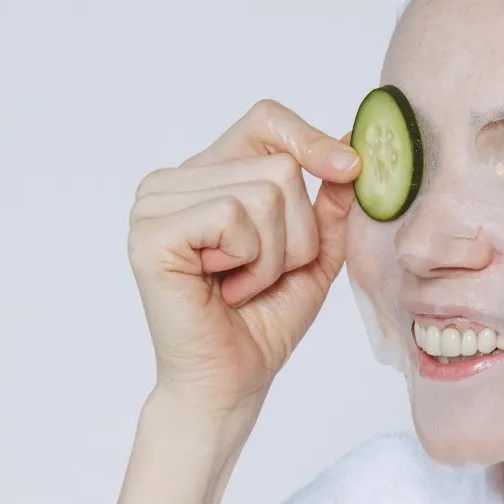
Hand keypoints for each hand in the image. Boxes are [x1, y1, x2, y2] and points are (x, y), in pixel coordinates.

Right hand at [129, 99, 360, 419]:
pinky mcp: (152, 232)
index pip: (265, 120)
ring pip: (263, 192)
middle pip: (278, 165)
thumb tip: (351, 140)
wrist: (231, 383)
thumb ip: (328, 200)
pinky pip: (233, 217)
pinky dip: (249, 261)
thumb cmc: (262, 323)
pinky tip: (224, 288)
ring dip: (274, 255)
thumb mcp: (313, 253)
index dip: (311, 140)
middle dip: (296, 233)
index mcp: (207, 176)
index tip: (349, 170)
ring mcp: (155, 204)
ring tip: (242, 285)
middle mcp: (174, 181)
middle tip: (261, 275)